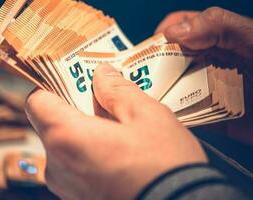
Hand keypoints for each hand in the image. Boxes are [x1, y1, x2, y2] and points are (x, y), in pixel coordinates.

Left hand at [25, 64, 206, 199]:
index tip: (73, 81)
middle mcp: (57, 165)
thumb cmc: (165, 168)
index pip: (36, 101)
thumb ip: (118, 90)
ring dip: (83, 132)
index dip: (52, 87)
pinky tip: (116, 153)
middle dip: (74, 109)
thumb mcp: (147, 116)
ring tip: (115, 130)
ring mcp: (66, 187)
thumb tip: (101, 74)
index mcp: (67, 137)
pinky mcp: (78, 199)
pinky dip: (87, 153)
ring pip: (63, 145)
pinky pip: (73, 166)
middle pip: (51, 123)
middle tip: (104, 102)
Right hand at [156, 7, 252, 144]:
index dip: (161, 36)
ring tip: (145, 101)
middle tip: (137, 80)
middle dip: (150, 70)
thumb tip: (173, 32)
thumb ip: (219, 26)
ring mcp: (207, 91)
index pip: (179, 31)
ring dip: (158, 95)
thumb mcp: (252, 39)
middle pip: (168, 63)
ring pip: (173, 90)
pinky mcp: (210, 116)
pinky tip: (166, 119)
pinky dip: (175, 118)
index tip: (148, 50)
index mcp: (214, 41)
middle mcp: (206, 65)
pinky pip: (185, 116)